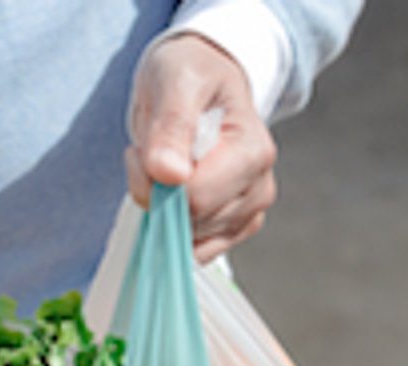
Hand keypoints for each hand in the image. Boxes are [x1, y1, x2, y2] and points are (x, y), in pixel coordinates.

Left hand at [126, 34, 276, 262]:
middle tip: (156, 151)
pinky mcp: (235, 227)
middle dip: (158, 193)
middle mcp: (260, 186)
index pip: (194, 198)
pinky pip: (195, 250)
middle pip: (190, 220)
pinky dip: (174, 227)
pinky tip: (176, 191)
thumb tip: (169, 175)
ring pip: (188, 238)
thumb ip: (172, 126)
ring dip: (164, 206)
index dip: (155, 181)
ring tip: (170, 162)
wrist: (201, 77)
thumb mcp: (175, 82)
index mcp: (253, 152)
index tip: (148, 149)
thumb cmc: (190, 73)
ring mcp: (249, 211)